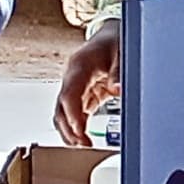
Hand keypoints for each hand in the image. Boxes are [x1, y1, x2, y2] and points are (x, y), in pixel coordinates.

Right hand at [55, 29, 121, 143]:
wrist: (110, 37)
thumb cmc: (114, 43)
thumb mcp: (122, 53)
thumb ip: (119, 72)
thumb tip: (118, 88)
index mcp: (80, 65)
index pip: (69, 94)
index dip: (73, 115)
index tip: (80, 131)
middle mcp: (72, 78)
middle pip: (61, 108)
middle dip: (69, 129)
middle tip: (83, 145)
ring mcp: (74, 87)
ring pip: (63, 113)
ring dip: (70, 131)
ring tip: (82, 146)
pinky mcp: (80, 95)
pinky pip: (73, 114)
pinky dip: (76, 128)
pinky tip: (83, 140)